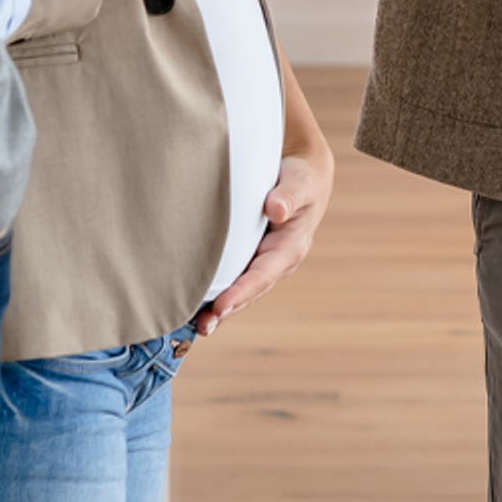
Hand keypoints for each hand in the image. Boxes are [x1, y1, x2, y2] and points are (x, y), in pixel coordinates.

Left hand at [195, 147, 333, 336]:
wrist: (304, 175)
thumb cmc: (302, 179)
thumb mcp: (300, 183)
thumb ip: (289, 196)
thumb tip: (276, 210)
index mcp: (290, 248)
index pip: (262, 275)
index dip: (241, 292)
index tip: (220, 306)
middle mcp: (277, 262)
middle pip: (249, 292)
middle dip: (226, 310)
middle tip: (201, 326)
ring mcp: (264, 262)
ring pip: (241, 290)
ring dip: (220, 309)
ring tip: (196, 325)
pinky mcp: (252, 257)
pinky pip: (235, 278)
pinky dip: (218, 293)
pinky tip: (198, 304)